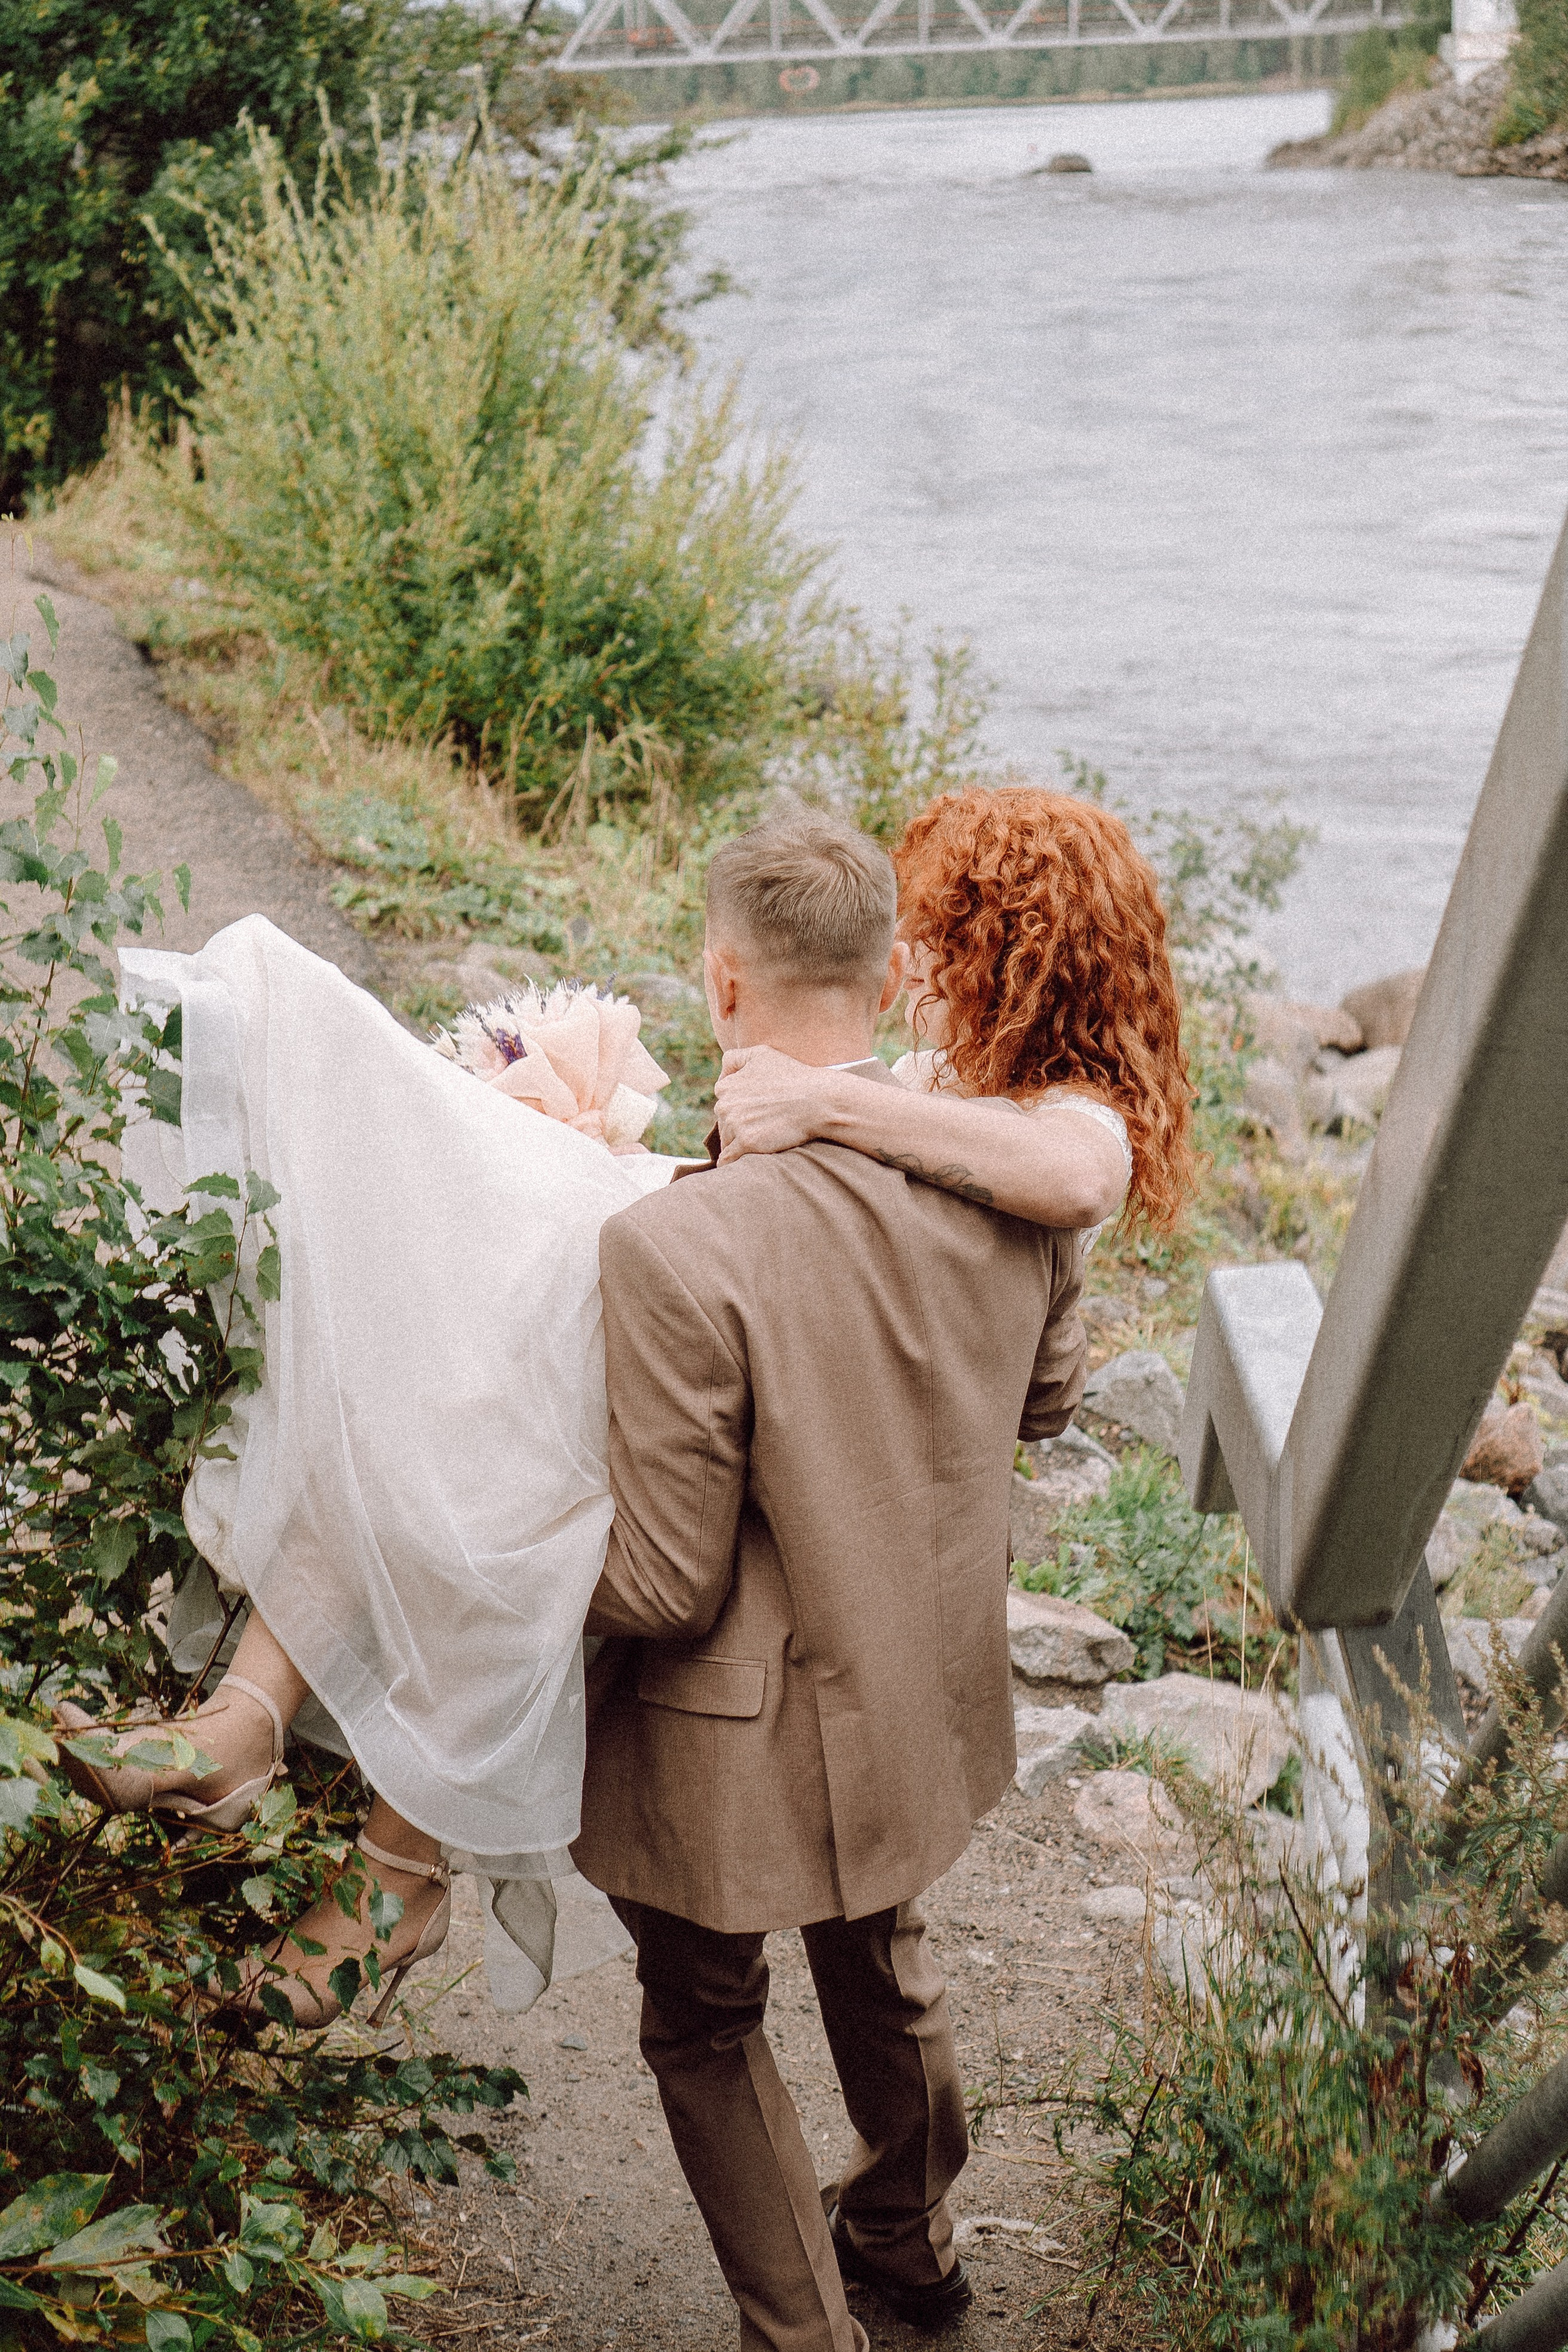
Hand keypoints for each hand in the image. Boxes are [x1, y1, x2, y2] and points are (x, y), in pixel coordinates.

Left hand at [714, 1046, 852, 1162]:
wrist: (817, 1100)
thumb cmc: (793, 1075)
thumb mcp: (761, 1053)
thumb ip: (734, 1058)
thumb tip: (721, 1076)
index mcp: (726, 1086)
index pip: (724, 1102)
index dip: (739, 1106)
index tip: (755, 1110)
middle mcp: (725, 1105)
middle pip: (724, 1122)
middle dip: (737, 1125)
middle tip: (761, 1126)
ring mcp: (735, 1125)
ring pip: (727, 1140)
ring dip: (737, 1144)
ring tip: (758, 1142)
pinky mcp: (747, 1143)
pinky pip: (728, 1159)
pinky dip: (730, 1163)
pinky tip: (734, 1166)